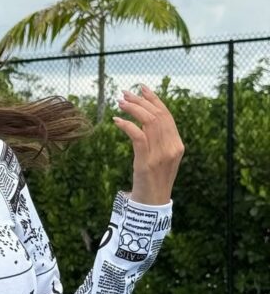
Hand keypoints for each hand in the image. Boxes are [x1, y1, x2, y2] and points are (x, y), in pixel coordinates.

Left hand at [113, 85, 184, 204]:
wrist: (152, 204)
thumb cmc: (153, 181)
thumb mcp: (161, 158)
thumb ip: (158, 141)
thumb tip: (144, 121)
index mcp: (178, 145)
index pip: (167, 115)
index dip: (154, 99)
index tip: (142, 89)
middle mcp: (172, 147)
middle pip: (157, 115)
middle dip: (140, 101)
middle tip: (125, 94)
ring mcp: (160, 155)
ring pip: (148, 122)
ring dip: (132, 109)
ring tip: (120, 103)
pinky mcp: (146, 162)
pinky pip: (137, 136)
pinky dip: (126, 125)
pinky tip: (117, 120)